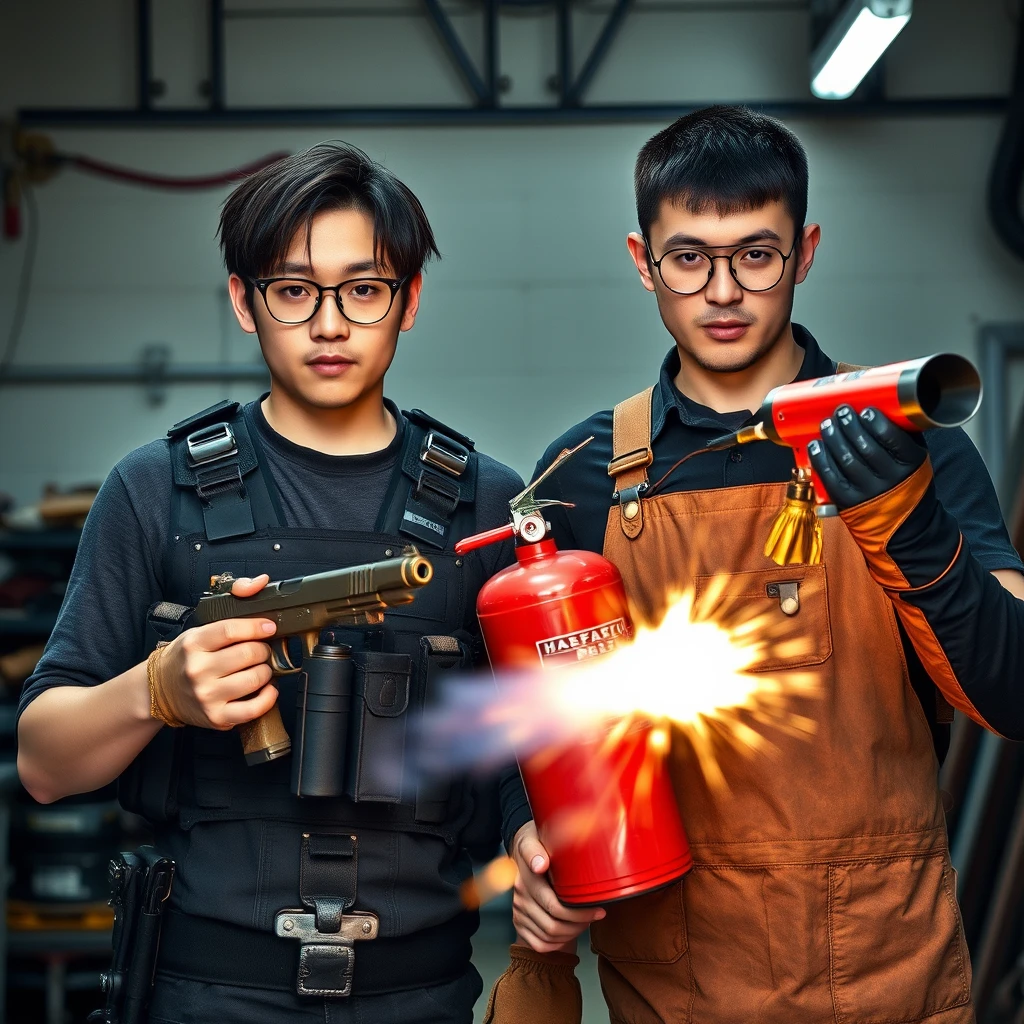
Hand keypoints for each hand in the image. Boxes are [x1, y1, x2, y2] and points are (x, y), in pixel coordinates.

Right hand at [149, 575, 277, 729]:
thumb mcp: (201, 627)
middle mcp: (198, 670)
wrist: (160, 691)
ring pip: (255, 679)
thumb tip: (261, 582)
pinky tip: (266, 688)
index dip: (256, 626)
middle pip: (248, 654)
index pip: (231, 630)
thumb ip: (233, 600)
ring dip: (265, 671)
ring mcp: (207, 695)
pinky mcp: (217, 717)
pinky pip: (254, 709)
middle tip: (259, 650)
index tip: (269, 626)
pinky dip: (268, 697)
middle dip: (262, 649)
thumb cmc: (186, 656)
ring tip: (258, 668)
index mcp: (194, 644)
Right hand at [510, 821, 604, 952]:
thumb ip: (537, 850)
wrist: (528, 850)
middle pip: (554, 924)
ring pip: (549, 936)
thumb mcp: (537, 838)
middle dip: (581, 922)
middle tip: (598, 912)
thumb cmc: (540, 843)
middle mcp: (520, 896)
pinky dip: (557, 943)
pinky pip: (539, 944)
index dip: (577, 913)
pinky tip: (570, 930)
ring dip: (572, 932)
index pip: (553, 904)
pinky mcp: (519, 922)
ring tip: (587, 919)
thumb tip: (540, 864)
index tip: (598, 909)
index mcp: (526, 877)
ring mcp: (518, 910)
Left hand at [807, 405, 925, 510]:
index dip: (877, 423)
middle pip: (865, 448)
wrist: (904, 520)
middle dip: (850, 426)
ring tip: (827, 424)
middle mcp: (890, 479)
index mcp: (910, 464)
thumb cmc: (907, 480)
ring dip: (833, 439)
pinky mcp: (848, 501)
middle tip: (841, 411)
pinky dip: (821, 459)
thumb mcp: (916, 456)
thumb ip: (903, 434)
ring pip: (846, 460)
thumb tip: (883, 405)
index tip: (866, 410)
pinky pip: (831, 477)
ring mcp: (867, 492)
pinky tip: (816, 445)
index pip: (893, 440)